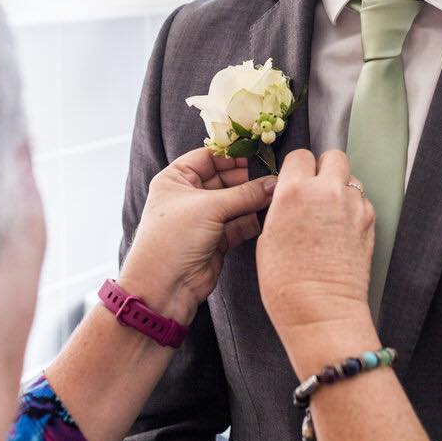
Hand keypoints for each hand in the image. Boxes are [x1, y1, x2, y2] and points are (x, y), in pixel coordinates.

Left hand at [119, 149, 274, 324]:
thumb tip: (274, 182)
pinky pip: (240, 222)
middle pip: (226, 178)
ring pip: (236, 201)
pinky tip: (271, 212)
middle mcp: (190, 195)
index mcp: (176, 178)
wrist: (164, 288)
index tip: (260, 152)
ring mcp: (204, 218)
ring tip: (277, 193)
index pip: (210, 156)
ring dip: (255, 198)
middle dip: (249, 178)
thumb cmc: (173, 239)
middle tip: (274, 175)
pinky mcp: (218, 238)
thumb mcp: (209, 207)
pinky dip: (254, 218)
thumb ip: (245, 194)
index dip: (234, 154)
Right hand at [256, 149, 374, 352]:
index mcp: (294, 190)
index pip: (300, 155)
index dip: (297, 168)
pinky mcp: (370, 220)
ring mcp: (353, 204)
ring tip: (330, 214)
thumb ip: (283, 205)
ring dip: (341, 189)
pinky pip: (362, 201)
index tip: (295, 180)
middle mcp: (327, 190)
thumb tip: (290, 197)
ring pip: (350, 178)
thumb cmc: (286, 282)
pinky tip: (342, 229)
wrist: (321, 310)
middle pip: (333, 156)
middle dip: (325, 169)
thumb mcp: (268, 236)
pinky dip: (353, 208)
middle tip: (317, 189)